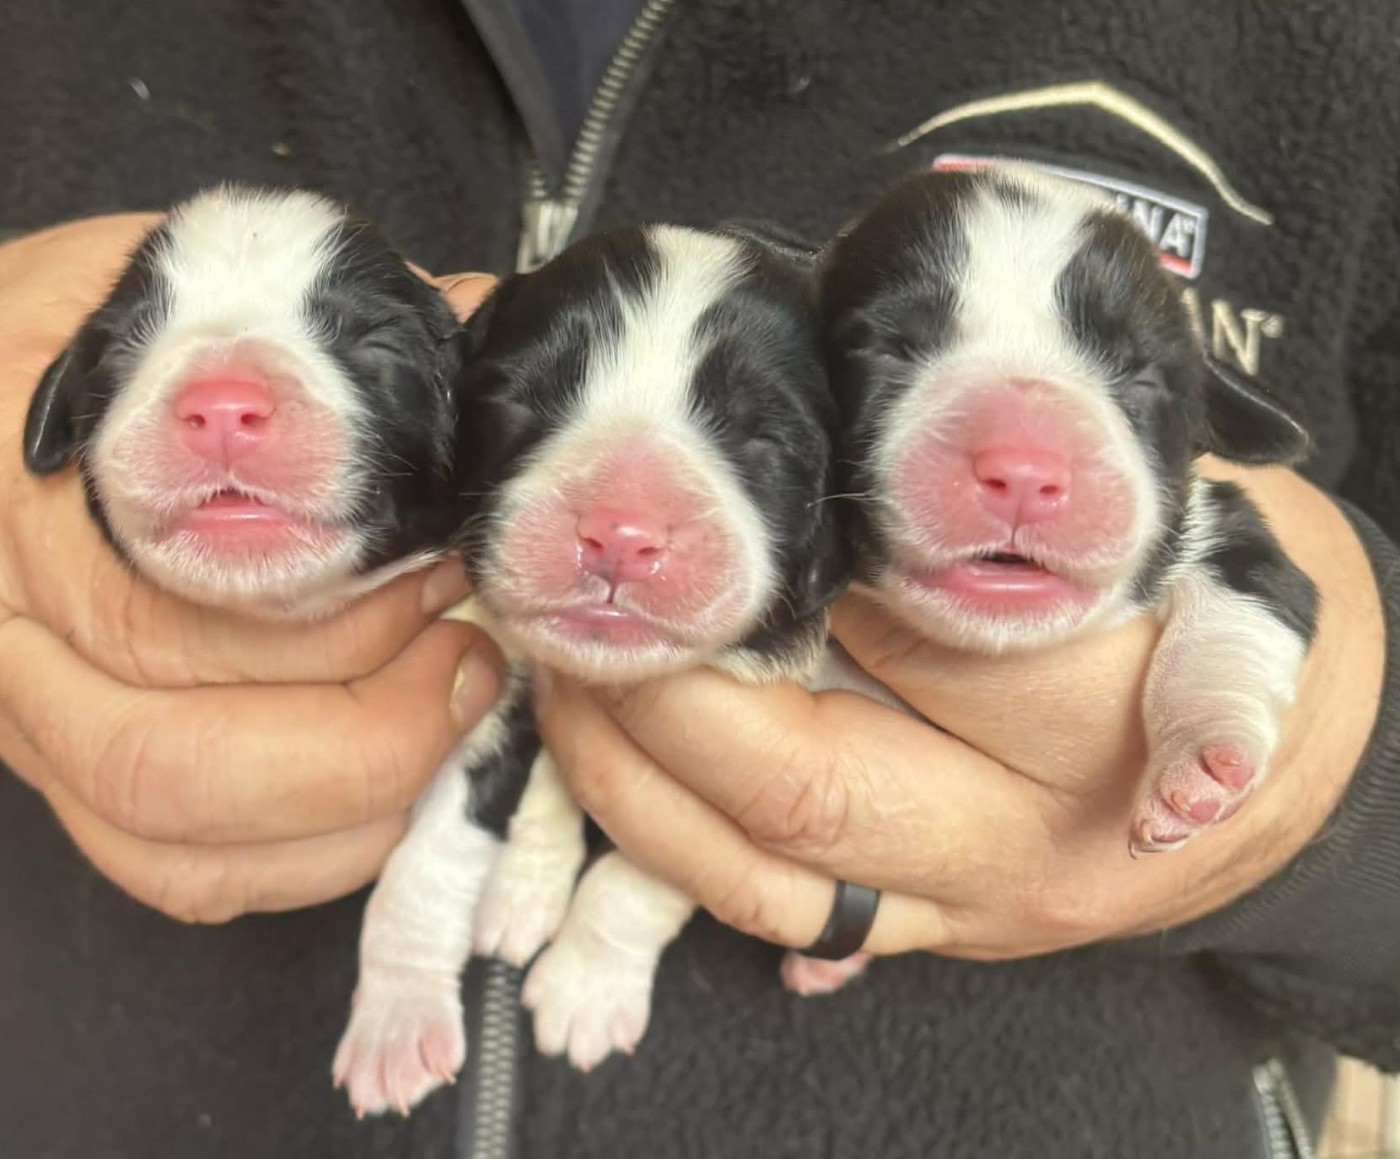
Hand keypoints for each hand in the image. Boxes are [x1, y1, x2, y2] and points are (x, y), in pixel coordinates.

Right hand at [0, 213, 502, 921]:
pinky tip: (380, 798)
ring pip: (171, 838)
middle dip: (367, 734)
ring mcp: (20, 718)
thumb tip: (484, 323)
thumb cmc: (91, 330)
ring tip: (441, 718)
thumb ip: (328, 320)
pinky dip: (295, 861)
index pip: (176, 615)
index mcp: (28, 498)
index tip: (448, 577)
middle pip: (172, 760)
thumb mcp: (189, 282)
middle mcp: (4, 631)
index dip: (342, 622)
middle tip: (466, 660)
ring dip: (344, 810)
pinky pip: (167, 870)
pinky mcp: (58, 771)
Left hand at [535, 459, 1385, 958]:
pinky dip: (678, 851)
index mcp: (1105, 703)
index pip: (903, 640)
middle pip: (809, 791)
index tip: (683, 526)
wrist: (1309, 764)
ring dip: (634, 793)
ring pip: (771, 886)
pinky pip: (786, 919)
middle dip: (657, 702)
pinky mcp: (939, 935)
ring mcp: (977, 906)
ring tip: (563, 690)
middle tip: (576, 615)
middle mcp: (1031, 835)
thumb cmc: (1227, 599)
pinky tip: (616, 774)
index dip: (767, 581)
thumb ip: (1006, 497)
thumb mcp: (1162, 507)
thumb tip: (814, 470)